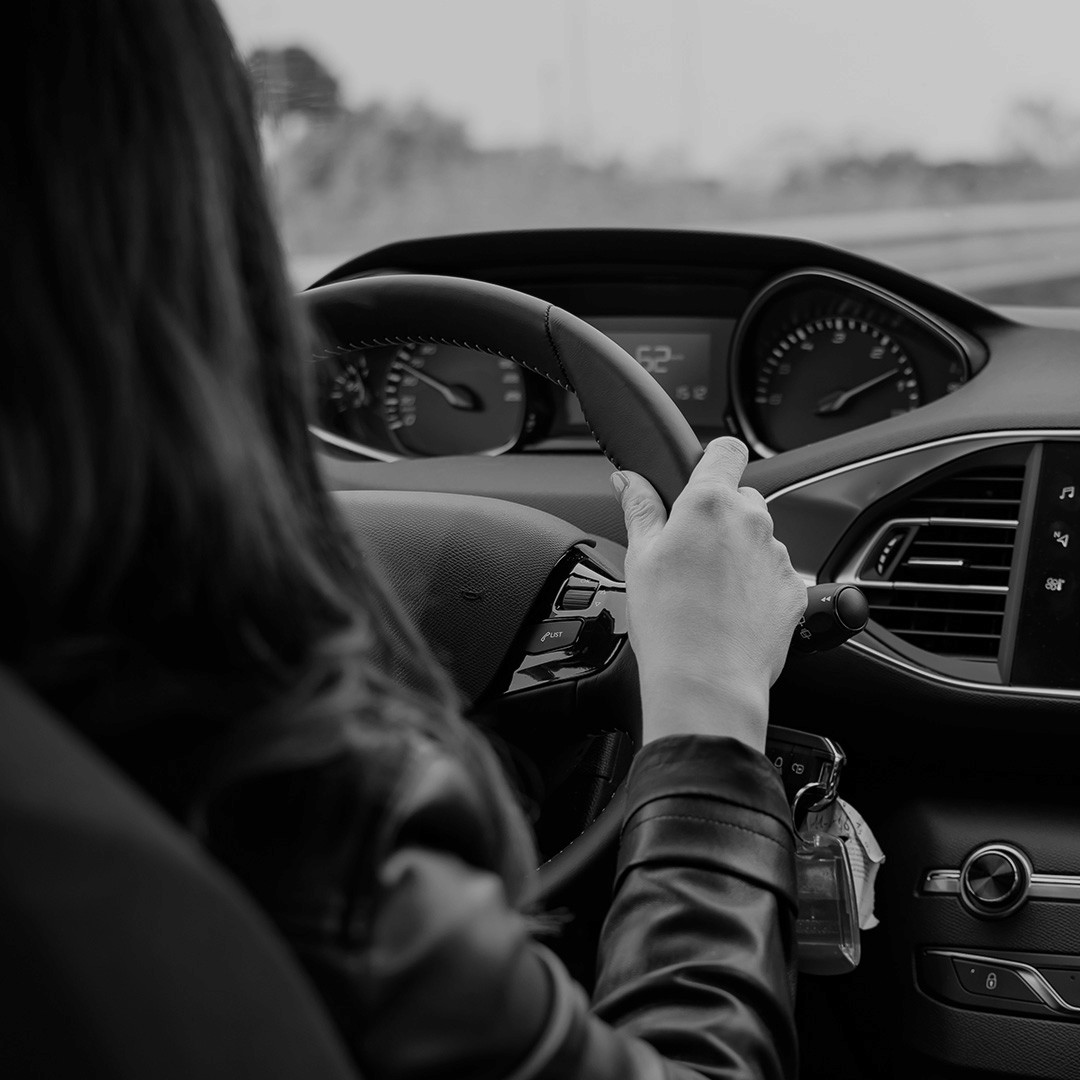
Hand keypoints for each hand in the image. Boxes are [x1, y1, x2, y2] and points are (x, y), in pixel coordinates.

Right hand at [612, 437, 805, 752]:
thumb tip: (630, 479)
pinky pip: (774, 572)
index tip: (701, 475)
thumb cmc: (670, 624)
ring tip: (708, 590)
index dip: (713, 459)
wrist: (707, 682)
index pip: (726, 450)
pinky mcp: (793, 589)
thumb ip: (641, 508)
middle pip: (741, 498)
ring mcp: (778, 556)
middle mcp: (752, 521)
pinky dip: (756, 584)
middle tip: (689, 552)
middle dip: (719, 516)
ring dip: (738, 552)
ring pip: (758, 537)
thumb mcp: (640, 557)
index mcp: (710, 504)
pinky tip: (730, 610)